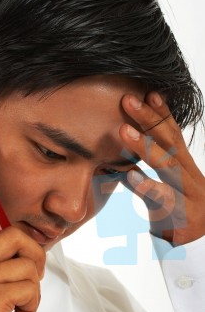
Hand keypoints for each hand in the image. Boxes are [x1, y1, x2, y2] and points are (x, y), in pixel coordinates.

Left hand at [119, 92, 204, 244]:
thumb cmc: (182, 218)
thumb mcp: (169, 192)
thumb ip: (150, 177)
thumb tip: (121, 165)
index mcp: (186, 169)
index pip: (174, 136)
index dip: (163, 114)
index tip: (149, 93)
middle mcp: (191, 177)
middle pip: (170, 143)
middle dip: (149, 119)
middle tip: (128, 100)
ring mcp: (189, 195)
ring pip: (168, 167)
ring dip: (145, 147)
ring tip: (124, 131)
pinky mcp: (183, 217)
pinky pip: (164, 200)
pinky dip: (147, 186)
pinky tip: (130, 176)